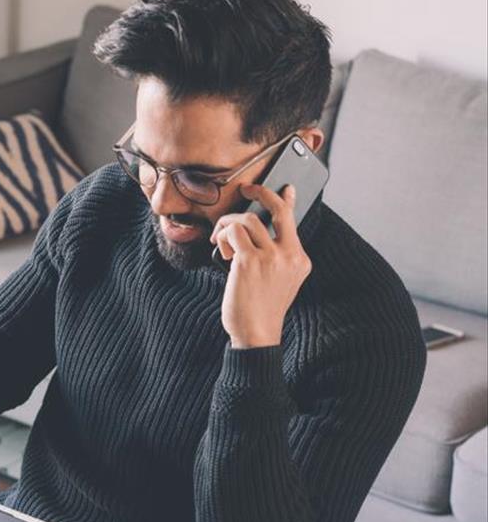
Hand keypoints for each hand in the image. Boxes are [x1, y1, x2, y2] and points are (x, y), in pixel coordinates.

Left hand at [210, 184, 311, 348]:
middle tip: (246, 189)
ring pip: (248, 219)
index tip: (286, 188)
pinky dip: (223, 236)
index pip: (294, 221)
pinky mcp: (250, 261)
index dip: (288, 200)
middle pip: (277, 210)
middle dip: (261, 193)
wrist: (256, 334)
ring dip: (229, 224)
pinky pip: (233, 232)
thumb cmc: (261, 308)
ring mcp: (272, 257)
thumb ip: (274, 257)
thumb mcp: (278, 281)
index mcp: (300, 260)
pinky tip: (221, 249)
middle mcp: (290, 255)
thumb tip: (255, 231)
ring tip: (222, 240)